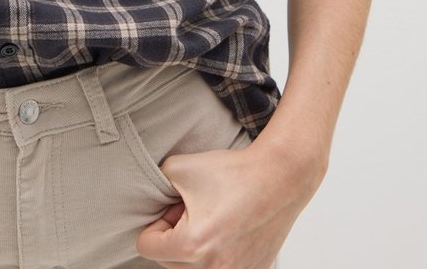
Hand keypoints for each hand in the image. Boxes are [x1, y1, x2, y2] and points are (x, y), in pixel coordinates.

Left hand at [135, 144, 317, 268]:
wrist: (279, 178)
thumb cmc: (233, 173)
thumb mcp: (179, 167)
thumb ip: (155, 184)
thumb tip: (153, 206)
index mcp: (191, 246)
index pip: (147, 247)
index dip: (156, 224)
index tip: (174, 208)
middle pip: (169, 263)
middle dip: (175, 238)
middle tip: (193, 211)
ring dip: (194, 249)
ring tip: (209, 221)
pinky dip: (217, 255)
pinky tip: (228, 232)